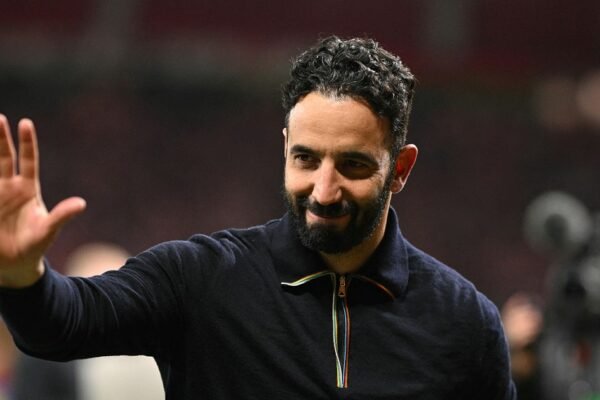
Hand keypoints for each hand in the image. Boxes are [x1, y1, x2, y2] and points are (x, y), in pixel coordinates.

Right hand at [0, 115, 85, 287]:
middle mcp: (9, 188)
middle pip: (3, 158)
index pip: (28, 161)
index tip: (25, 122)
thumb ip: (62, 216)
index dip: (27, 142)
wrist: (14, 265)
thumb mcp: (49, 230)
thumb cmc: (34, 246)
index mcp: (27, 190)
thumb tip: (82, 204)